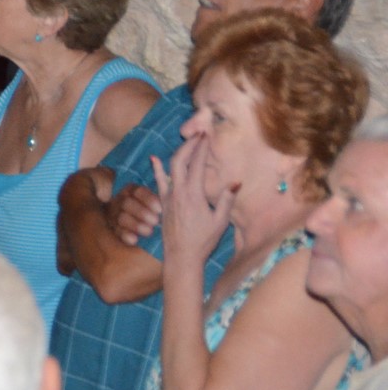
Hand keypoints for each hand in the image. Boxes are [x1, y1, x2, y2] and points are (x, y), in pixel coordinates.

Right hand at [108, 182, 163, 245]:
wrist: (142, 225)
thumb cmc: (154, 212)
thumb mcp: (157, 203)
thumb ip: (163, 199)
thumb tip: (173, 197)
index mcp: (132, 191)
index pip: (137, 191)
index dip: (148, 199)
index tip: (160, 209)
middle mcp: (121, 200)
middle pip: (127, 203)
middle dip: (142, 213)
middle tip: (156, 221)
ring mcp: (116, 215)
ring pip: (122, 217)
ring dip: (136, 224)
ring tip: (149, 231)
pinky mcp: (116, 229)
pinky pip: (118, 231)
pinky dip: (126, 235)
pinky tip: (135, 239)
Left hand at [152, 135, 234, 267]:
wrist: (181, 256)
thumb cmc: (203, 241)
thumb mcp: (220, 222)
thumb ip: (226, 200)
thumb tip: (236, 182)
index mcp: (193, 194)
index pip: (197, 164)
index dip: (201, 148)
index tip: (206, 135)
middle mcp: (178, 191)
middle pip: (180, 160)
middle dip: (189, 144)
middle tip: (197, 133)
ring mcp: (168, 196)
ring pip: (169, 167)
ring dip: (178, 153)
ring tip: (186, 140)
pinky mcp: (163, 202)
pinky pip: (159, 181)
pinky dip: (157, 168)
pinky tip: (154, 158)